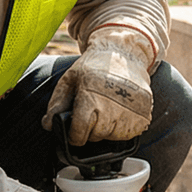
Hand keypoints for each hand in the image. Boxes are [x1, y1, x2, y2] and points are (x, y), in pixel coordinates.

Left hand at [43, 27, 154, 144]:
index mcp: (91, 97)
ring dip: (107, 129)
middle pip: (96, 136)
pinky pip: (129, 134)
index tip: (75, 131)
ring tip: (107, 109)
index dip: (74, 135)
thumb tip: (48, 124)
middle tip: (93, 112)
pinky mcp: (144, 115)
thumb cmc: (95, 67)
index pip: (80, 133)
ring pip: (112, 137)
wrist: (125, 54)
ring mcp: (130, 112)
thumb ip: (57, 103)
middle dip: (91, 130)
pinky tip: (120, 111)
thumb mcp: (70, 79)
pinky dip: (122, 128)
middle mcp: (112, 106)